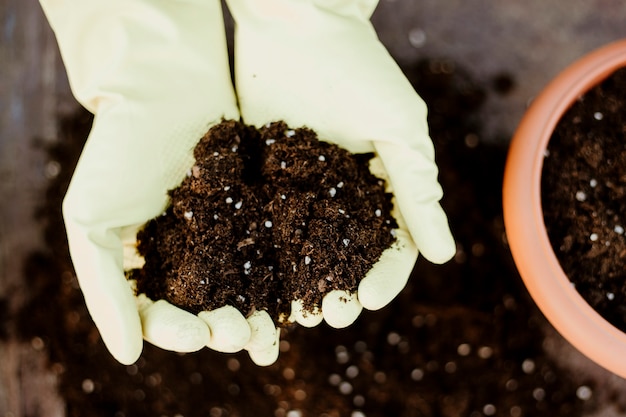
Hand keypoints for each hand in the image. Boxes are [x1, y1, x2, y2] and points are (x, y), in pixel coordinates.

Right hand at [41, 0, 278, 365]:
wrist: (164, 85)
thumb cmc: (118, 151)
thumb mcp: (91, 221)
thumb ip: (105, 290)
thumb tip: (129, 357)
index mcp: (150, 267)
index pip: (163, 316)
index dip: (179, 332)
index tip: (198, 335)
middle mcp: (192, 258)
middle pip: (212, 309)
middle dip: (228, 328)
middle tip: (246, 334)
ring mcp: (229, 235)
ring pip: (250, 288)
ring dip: (263, 313)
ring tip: (275, 327)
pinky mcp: (262, 212)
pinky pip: (277, 250)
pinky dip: (287, 274)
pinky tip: (301, 289)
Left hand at [226, 0, 455, 326]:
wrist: (294, 23)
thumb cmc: (357, 70)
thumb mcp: (399, 129)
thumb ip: (418, 190)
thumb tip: (444, 256)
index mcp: (380, 185)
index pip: (390, 244)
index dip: (384, 276)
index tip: (370, 301)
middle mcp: (340, 194)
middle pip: (344, 257)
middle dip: (339, 290)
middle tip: (327, 316)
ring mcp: (299, 189)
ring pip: (302, 250)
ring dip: (300, 286)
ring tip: (292, 314)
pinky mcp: (262, 178)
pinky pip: (263, 224)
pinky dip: (262, 256)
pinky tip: (255, 281)